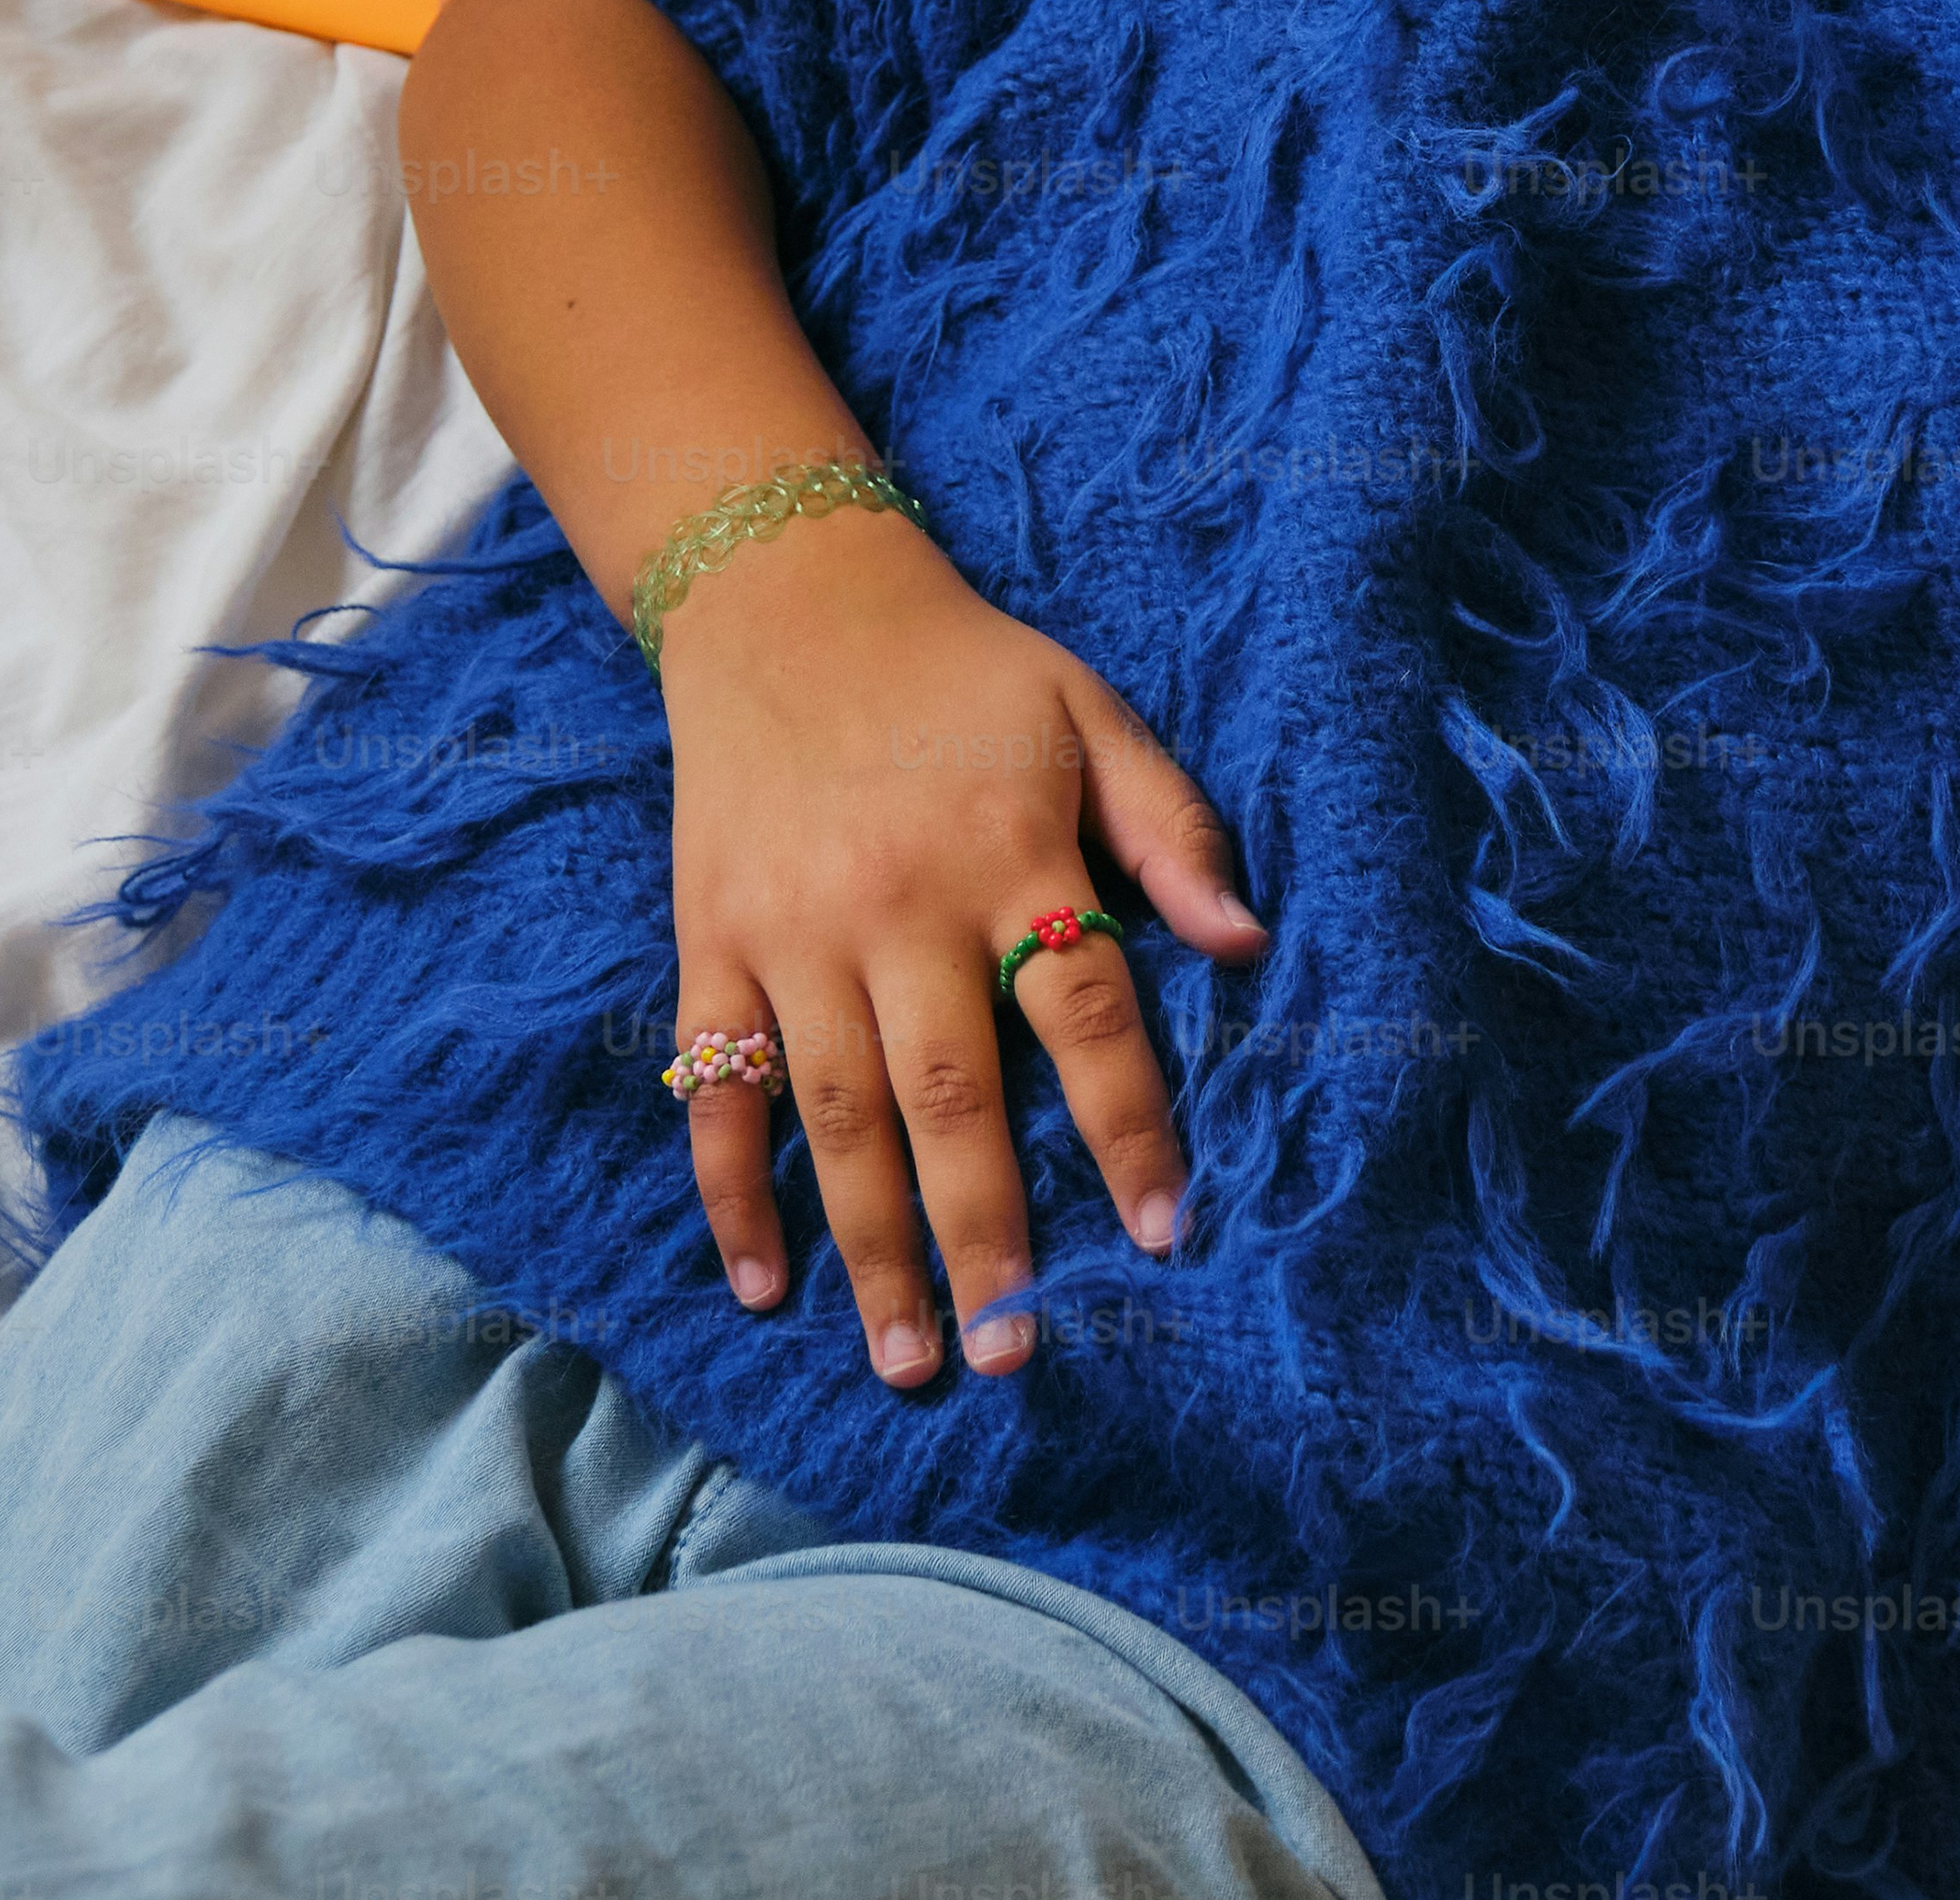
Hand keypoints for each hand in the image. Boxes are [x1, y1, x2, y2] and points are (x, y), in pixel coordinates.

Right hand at [654, 511, 1266, 1385]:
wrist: (787, 599)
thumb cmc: (966, 671)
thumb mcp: (1090, 711)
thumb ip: (1172, 825)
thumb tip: (1248, 944)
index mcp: (1006, 851)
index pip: (1084, 1013)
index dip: (1129, 1128)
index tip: (1168, 1233)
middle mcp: (897, 905)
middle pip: (948, 1097)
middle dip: (984, 1236)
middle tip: (1015, 1353)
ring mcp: (792, 931)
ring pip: (833, 1116)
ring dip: (869, 1247)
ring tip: (908, 1360)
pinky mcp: (711, 941)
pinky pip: (715, 1084)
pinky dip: (729, 1191)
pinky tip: (761, 1283)